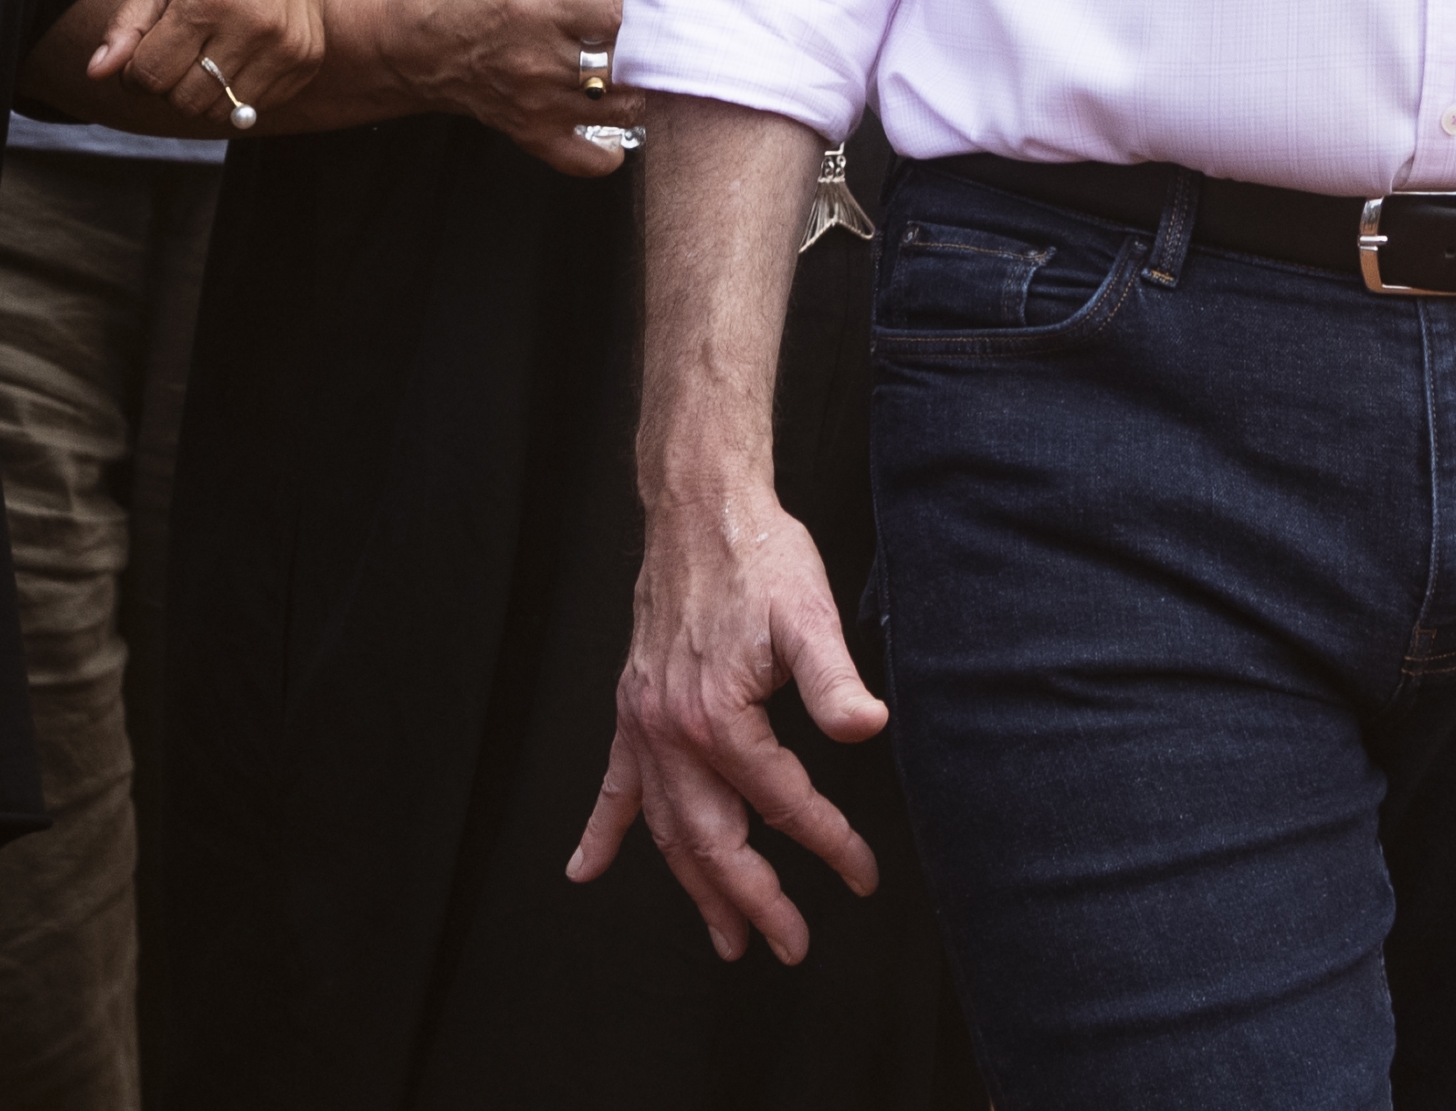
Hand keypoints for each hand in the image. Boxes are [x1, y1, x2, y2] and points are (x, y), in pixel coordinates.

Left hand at [80, 0, 330, 134]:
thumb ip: (124, 29)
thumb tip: (94, 74)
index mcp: (205, 3)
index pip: (150, 76)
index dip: (137, 73)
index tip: (146, 55)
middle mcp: (250, 26)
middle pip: (185, 100)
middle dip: (171, 85)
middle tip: (179, 55)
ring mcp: (284, 46)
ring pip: (221, 111)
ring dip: (205, 93)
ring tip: (209, 57)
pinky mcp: (307, 59)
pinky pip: (257, 107)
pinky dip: (240, 94)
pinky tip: (240, 58)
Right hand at [374, 0, 642, 174]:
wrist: (414, 45)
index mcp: (542, 7)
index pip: (620, 13)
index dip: (655, 9)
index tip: (668, 2)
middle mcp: (543, 59)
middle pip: (630, 66)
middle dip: (655, 53)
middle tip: (666, 40)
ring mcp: (538, 102)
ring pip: (621, 111)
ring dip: (641, 93)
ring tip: (642, 74)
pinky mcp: (530, 133)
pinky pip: (585, 161)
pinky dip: (609, 153)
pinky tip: (615, 127)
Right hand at [572, 468, 882, 960]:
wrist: (700, 509)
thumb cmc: (760, 556)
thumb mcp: (809, 613)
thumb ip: (835, 678)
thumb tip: (870, 728)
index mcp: (718, 717)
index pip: (782, 802)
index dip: (829, 845)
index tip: (863, 876)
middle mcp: (670, 731)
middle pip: (713, 838)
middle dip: (752, 899)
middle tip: (788, 946)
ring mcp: (645, 724)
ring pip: (667, 827)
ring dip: (694, 886)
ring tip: (724, 936)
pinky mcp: (633, 709)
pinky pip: (615, 786)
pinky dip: (601, 832)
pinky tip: (585, 870)